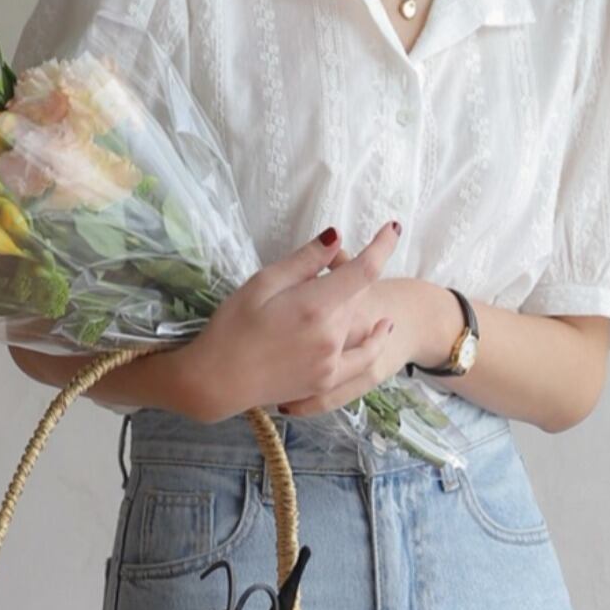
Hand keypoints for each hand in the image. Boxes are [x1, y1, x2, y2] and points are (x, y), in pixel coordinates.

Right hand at [172, 220, 402, 421]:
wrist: (217, 381)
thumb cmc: (231, 327)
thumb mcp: (262, 283)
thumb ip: (304, 261)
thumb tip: (336, 236)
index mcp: (315, 305)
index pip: (365, 269)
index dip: (383, 245)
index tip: (392, 228)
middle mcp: (331, 335)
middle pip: (357, 292)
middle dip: (345, 274)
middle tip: (317, 269)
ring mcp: (333, 361)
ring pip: (358, 319)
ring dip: (348, 303)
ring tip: (321, 299)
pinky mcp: (328, 380)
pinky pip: (364, 358)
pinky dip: (376, 339)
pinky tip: (384, 326)